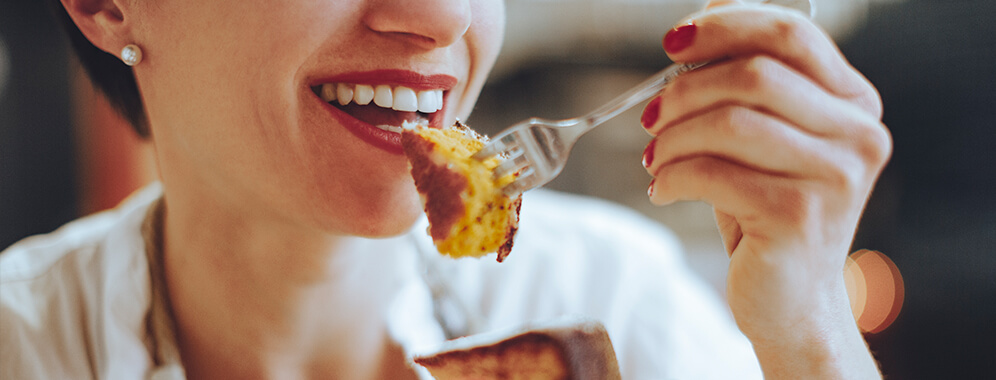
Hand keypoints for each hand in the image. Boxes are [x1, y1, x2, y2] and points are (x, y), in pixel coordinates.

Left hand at [641, 1, 889, 377]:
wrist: (790, 299)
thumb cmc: (766, 210)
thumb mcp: (761, 138)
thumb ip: (744, 80)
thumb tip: (705, 17)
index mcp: (853, 102)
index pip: (790, 34)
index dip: (725, 26)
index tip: (673, 42)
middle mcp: (858, 133)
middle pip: (754, 74)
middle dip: (685, 90)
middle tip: (651, 117)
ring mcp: (835, 176)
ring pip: (729, 122)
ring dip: (673, 138)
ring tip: (656, 159)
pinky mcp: (800, 216)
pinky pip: (711, 173)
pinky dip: (672, 176)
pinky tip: (663, 189)